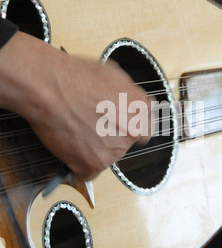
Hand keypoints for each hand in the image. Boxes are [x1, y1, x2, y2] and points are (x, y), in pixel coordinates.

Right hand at [0, 32, 150, 180]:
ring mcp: (113, 151)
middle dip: (110, 137)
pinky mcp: (93, 165)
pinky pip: (88, 173)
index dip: (128, 127)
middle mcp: (132, 132)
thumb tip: (126, 101)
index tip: (118, 126)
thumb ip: (126, 94)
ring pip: (106, 157)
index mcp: (140, 109)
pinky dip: (79, 166)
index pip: (144, 128)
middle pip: (124, 143)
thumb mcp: (113, 74)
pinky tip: (70, 149)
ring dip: (94, 150)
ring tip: (76, 132)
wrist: (51, 90)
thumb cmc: (76, 77)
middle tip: (90, 126)